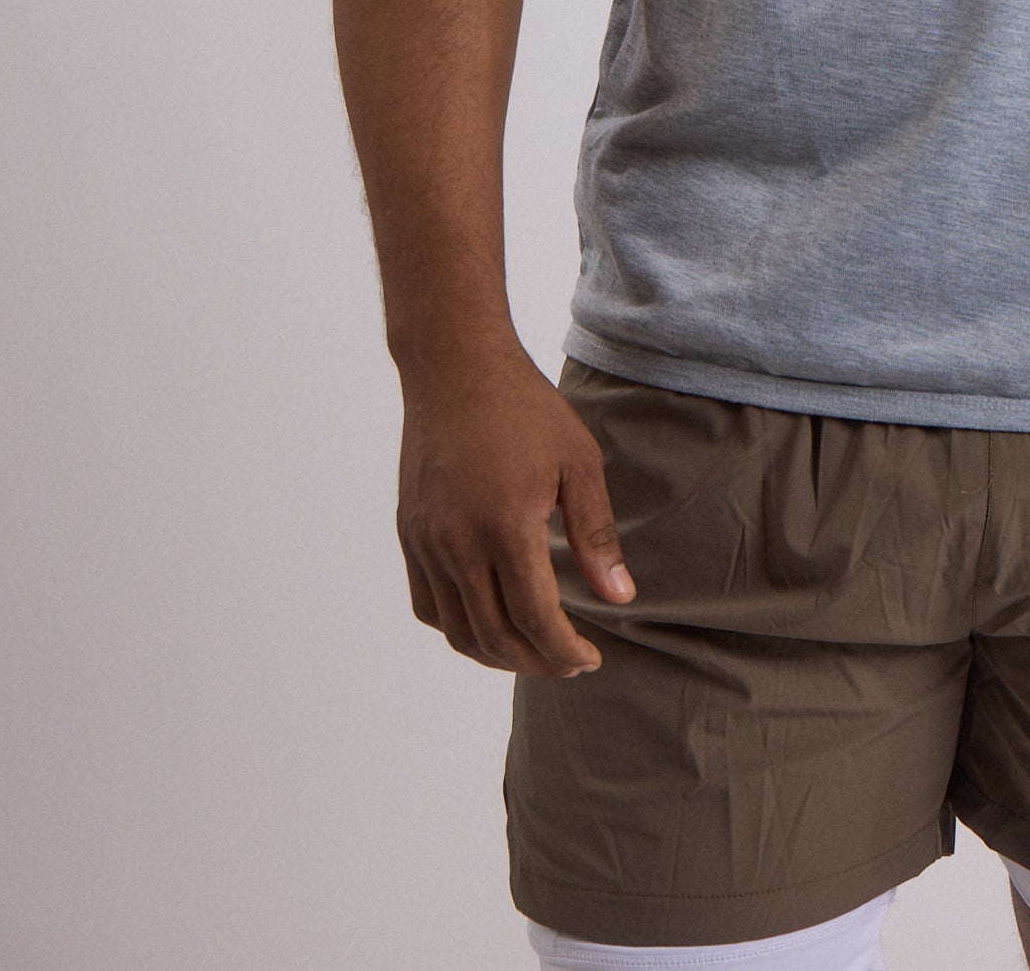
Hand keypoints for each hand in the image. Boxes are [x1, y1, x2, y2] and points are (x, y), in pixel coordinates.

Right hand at [395, 341, 633, 674]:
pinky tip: (489, 619)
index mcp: (506, 526)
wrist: (455, 368)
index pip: (535, 620)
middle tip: (569, 662)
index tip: (590, 659)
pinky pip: (428, 605)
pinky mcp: (409, 534)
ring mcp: (426, 542)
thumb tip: (619, 598)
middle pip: (494, 638)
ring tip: (533, 649)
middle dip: (536, 662)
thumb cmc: (525, 409)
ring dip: (497, 654)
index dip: (565, 651)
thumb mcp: (578, 463)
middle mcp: (458, 543)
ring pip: (457, 631)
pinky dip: (459, 627)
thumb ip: (596, 535)